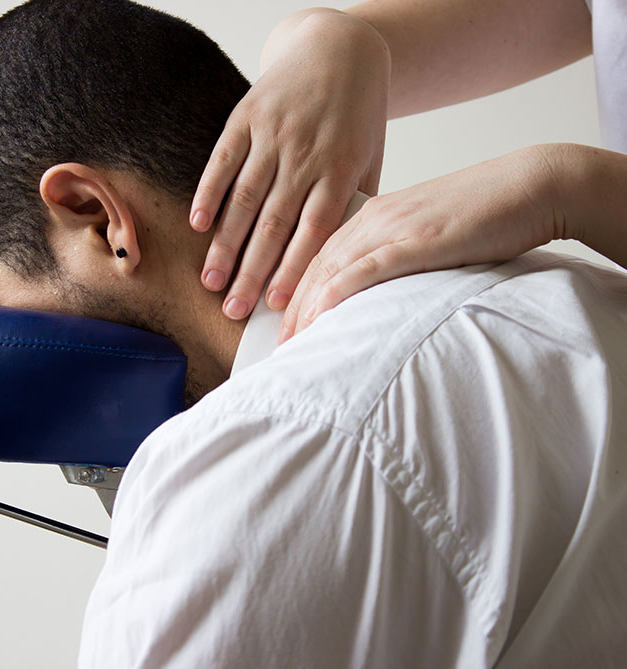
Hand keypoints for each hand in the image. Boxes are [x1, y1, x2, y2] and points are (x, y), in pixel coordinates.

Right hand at [190, 9, 390, 319]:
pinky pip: (224, 160)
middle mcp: (305, 155)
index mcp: (340, 169)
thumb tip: (341, 260)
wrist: (339, 49)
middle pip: (274, 224)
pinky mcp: (247, 116)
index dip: (293, 269)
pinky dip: (209, 192)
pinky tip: (198, 224)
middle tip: (233, 309)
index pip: (313, 231)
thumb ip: (355, 205)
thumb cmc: (358, 115)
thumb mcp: (369, 158)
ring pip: (245, 198)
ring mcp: (273, 134)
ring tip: (210, 281)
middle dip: (251, 271)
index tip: (276, 305)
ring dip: (225, 244)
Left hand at [280, 146, 559, 341]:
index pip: (321, 257)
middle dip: (293, 307)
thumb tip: (380, 288)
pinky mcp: (419, 240)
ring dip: (307, 306)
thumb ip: (398, 254)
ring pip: (334, 267)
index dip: (297, 291)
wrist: (529, 186)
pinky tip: (321, 310)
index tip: (283, 324)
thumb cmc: (483, 214)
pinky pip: (370, 266)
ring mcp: (395, 227)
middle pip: (318, 266)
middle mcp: (375, 218)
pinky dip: (341, 289)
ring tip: (291, 341)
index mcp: (374, 214)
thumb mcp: (428, 233)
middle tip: (278, 343)